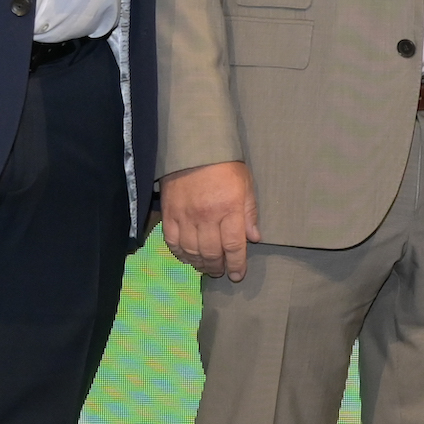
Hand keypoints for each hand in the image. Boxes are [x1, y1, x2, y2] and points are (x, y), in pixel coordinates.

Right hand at [160, 160, 260, 281]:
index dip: (236, 264)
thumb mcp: (246, 185)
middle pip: (211, 253)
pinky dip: (180, 254)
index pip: (234, 246)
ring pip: (192, 251)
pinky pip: (173, 242)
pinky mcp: (169, 214)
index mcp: (229, 209)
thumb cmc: (225, 166)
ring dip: (200, 264)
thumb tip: (254, 238)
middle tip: (220, 272)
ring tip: (206, 267)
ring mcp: (186, 216)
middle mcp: (207, 216)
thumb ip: (249, 213)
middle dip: (217, 267)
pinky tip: (187, 257)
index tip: (237, 275)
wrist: (194, 148)